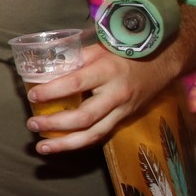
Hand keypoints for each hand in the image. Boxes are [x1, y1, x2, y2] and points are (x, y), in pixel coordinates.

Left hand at [25, 41, 179, 153]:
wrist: (163, 61)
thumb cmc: (126, 51)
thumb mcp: (100, 48)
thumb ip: (75, 59)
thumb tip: (45, 69)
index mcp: (108, 71)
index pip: (75, 84)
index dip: (52, 91)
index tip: (32, 95)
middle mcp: (116, 94)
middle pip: (83, 117)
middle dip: (55, 124)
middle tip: (32, 124)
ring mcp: (122, 110)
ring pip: (92, 134)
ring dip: (65, 144)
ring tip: (42, 147)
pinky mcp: (124, 119)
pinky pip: (100, 135)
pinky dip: (79, 142)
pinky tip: (62, 145)